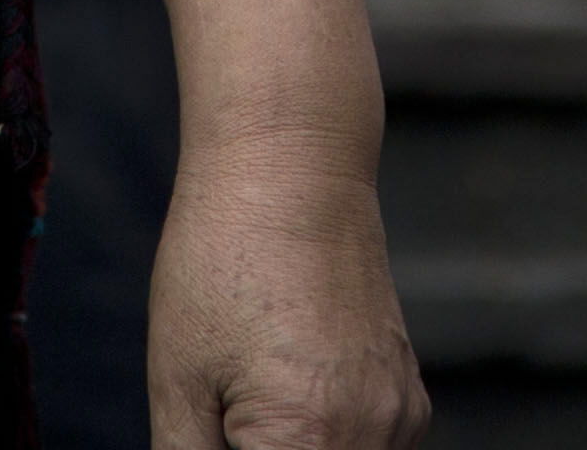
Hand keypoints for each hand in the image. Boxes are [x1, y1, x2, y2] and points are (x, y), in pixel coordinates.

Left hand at [141, 145, 427, 448]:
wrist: (291, 165)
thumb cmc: (220, 262)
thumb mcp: (178, 385)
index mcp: (308, 442)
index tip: (211, 442)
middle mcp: (373, 438)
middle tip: (222, 423)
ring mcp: (399, 417)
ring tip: (245, 399)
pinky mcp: (408, 395)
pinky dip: (325, 448)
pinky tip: (280, 400)